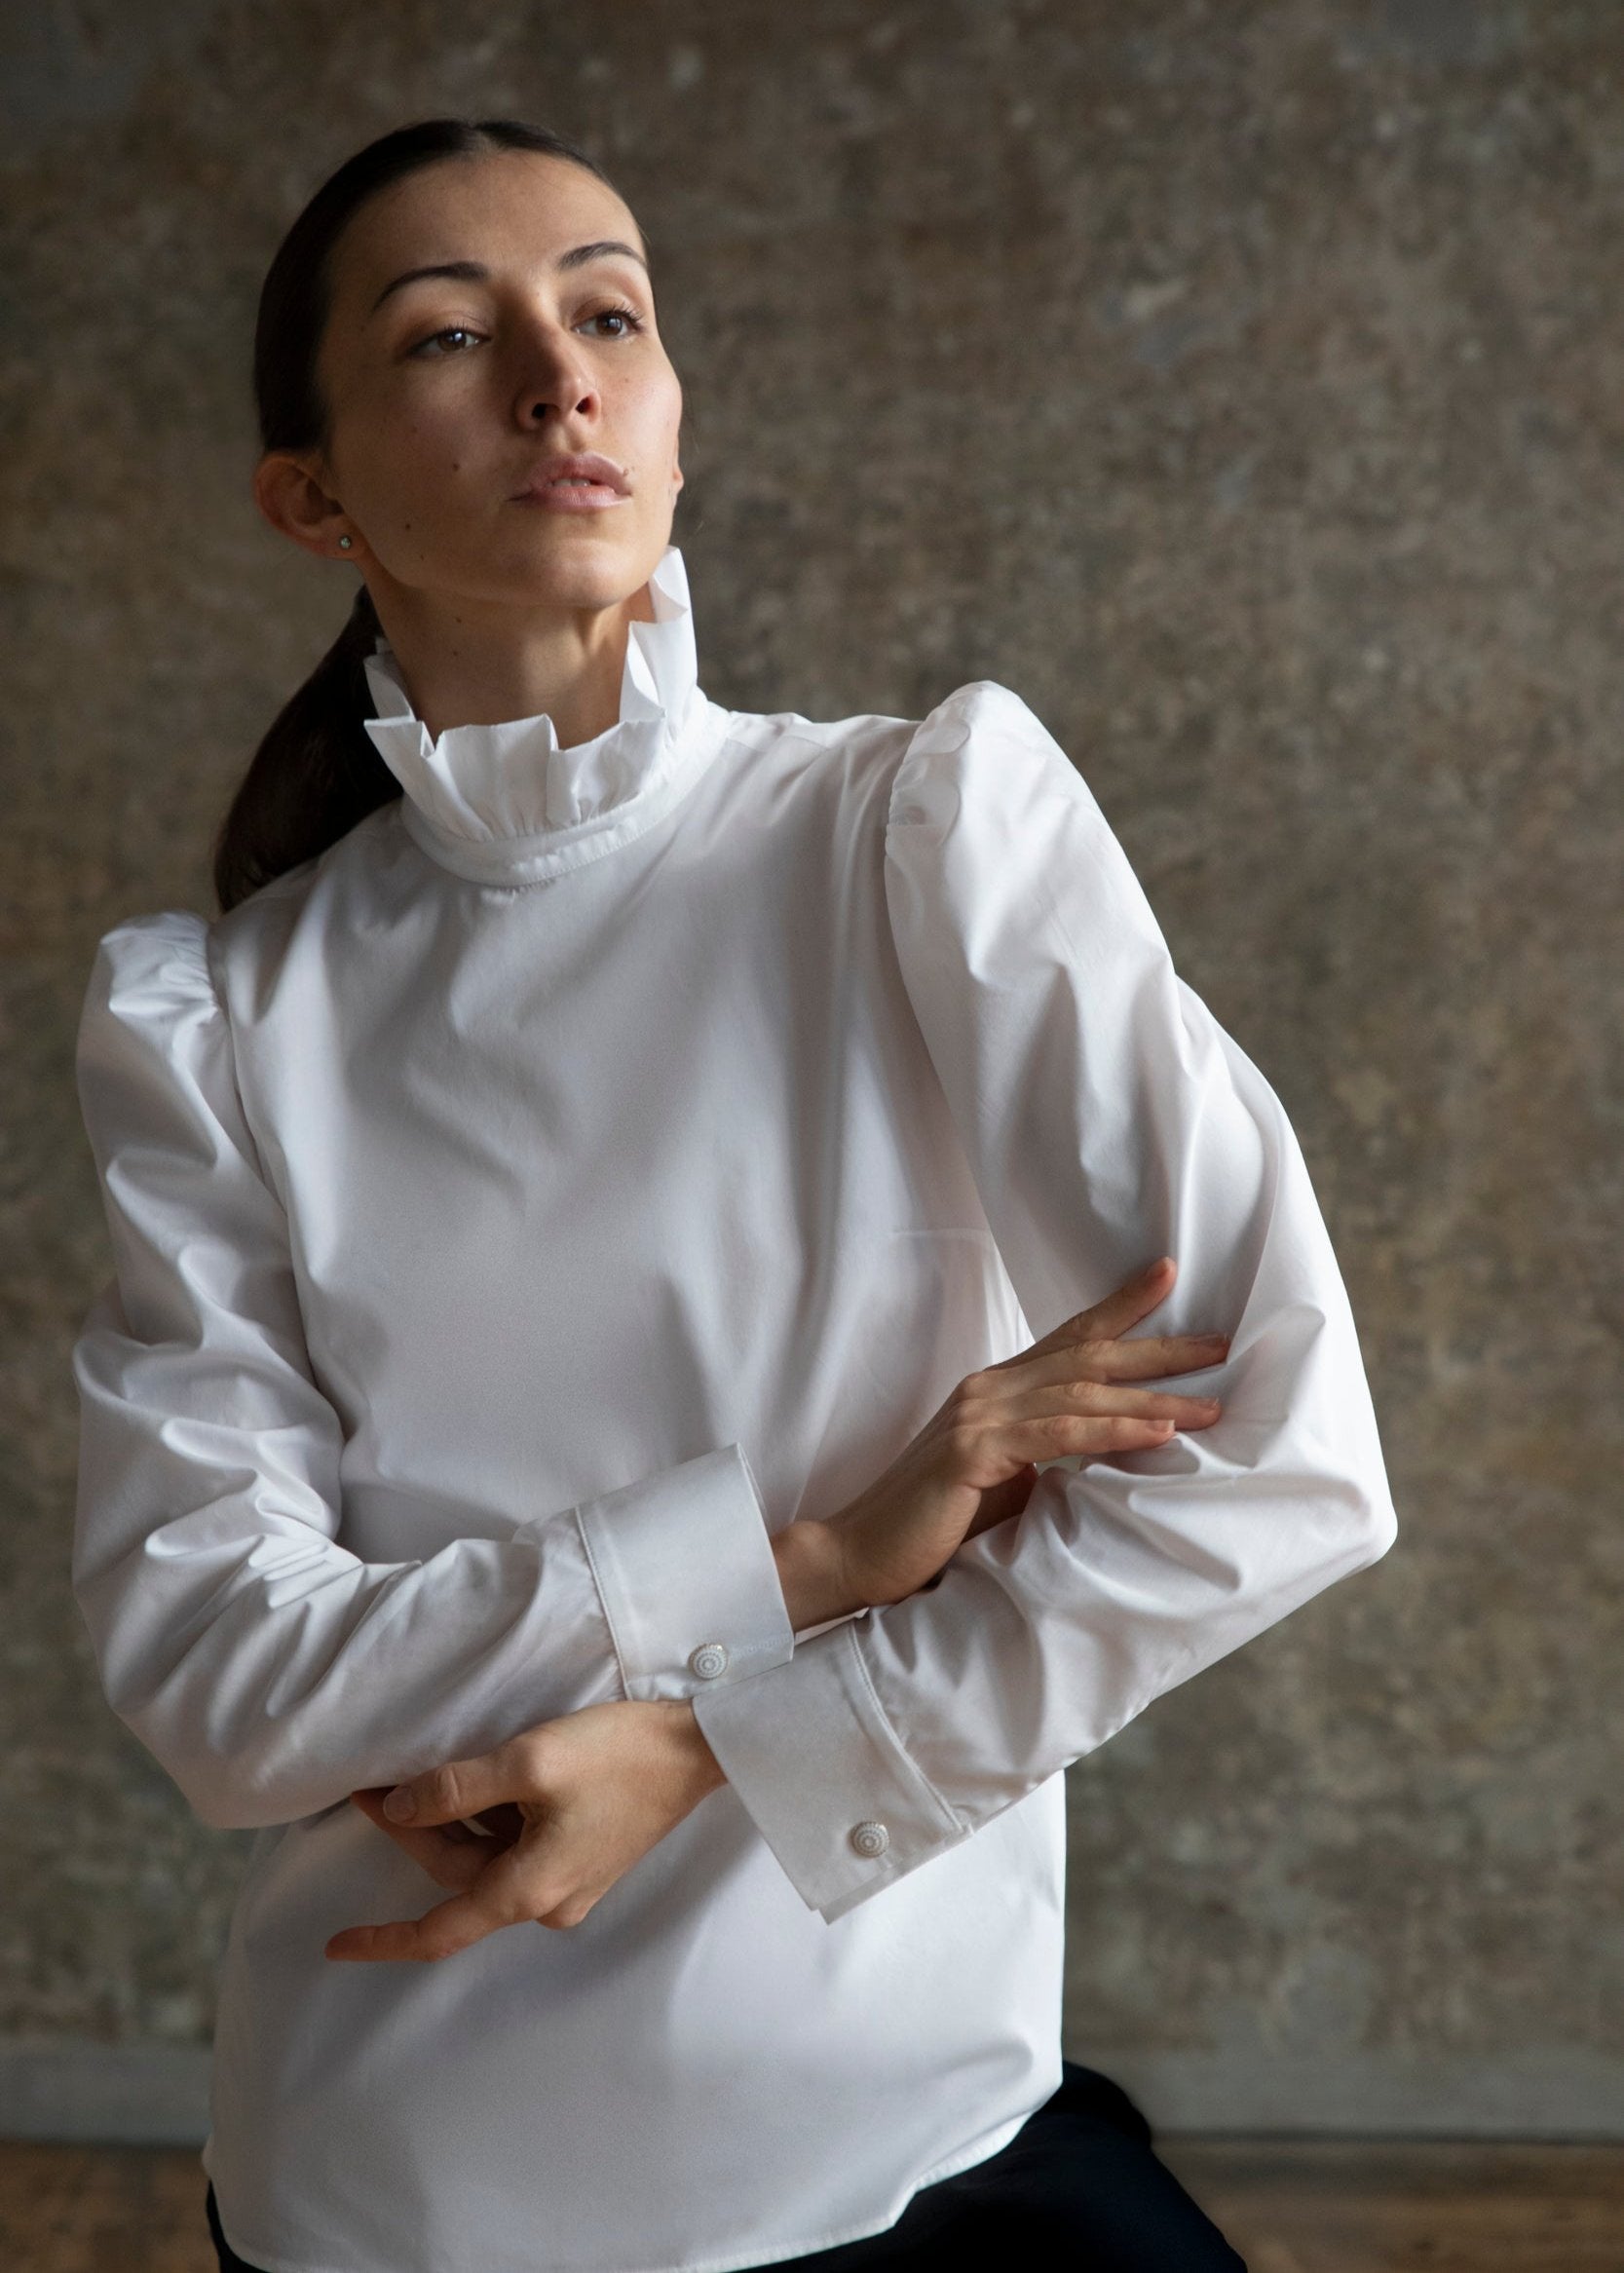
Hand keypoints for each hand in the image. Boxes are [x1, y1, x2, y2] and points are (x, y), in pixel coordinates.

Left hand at [326, 1698, 725, 1960]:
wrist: (695, 1750)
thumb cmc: (616, 1755)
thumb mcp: (528, 1761)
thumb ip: (456, 1789)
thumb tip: (400, 1809)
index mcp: (528, 1890)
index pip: (438, 1931)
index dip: (382, 1940)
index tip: (333, 1947)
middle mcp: (547, 1903)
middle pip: (459, 1877)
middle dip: (416, 1835)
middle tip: (378, 1785)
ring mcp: (569, 1885)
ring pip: (487, 1863)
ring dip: (452, 1826)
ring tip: (419, 1778)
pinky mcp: (584, 1860)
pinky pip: (517, 1853)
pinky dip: (489, 1824)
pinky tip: (480, 1785)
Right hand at [799, 1253, 1229, 1614]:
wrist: (858, 1553)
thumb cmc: (930, 1525)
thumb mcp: (1002, 1481)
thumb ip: (1043, 1456)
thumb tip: (1102, 1456)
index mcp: (995, 1390)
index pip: (1067, 1337)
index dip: (1120, 1305)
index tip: (1169, 1276)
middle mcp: (988, 1389)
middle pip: (1087, 1356)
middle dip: (1159, 1348)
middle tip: (1223, 1341)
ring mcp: (977, 1416)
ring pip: (1081, 1394)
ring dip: (1153, 1398)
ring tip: (1210, 1403)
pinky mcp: (972, 1452)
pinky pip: (1058, 1436)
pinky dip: (1112, 1432)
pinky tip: (1156, 1433)